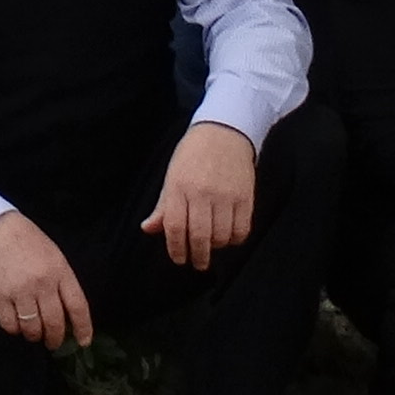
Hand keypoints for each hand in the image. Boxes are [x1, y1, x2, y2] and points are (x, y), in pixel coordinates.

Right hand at [0, 209, 95, 347]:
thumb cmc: (27, 241)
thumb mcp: (54, 256)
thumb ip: (61, 282)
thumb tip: (67, 313)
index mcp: (60, 271)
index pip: (77, 306)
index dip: (83, 328)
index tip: (83, 342)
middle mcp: (42, 283)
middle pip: (54, 322)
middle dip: (55, 338)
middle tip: (52, 343)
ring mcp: (19, 291)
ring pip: (32, 328)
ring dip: (34, 335)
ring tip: (33, 333)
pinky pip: (10, 325)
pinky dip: (14, 330)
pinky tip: (16, 325)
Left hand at [142, 121, 259, 269]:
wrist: (224, 130)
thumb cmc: (193, 154)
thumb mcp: (172, 176)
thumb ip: (163, 206)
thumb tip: (148, 229)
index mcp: (179, 187)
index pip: (175, 226)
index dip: (176, 248)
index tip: (179, 258)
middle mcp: (202, 192)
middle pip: (200, 236)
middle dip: (198, 256)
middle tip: (197, 263)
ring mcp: (225, 195)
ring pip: (222, 236)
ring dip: (216, 247)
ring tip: (213, 244)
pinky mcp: (245, 196)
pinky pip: (242, 229)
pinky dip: (235, 239)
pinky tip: (229, 236)